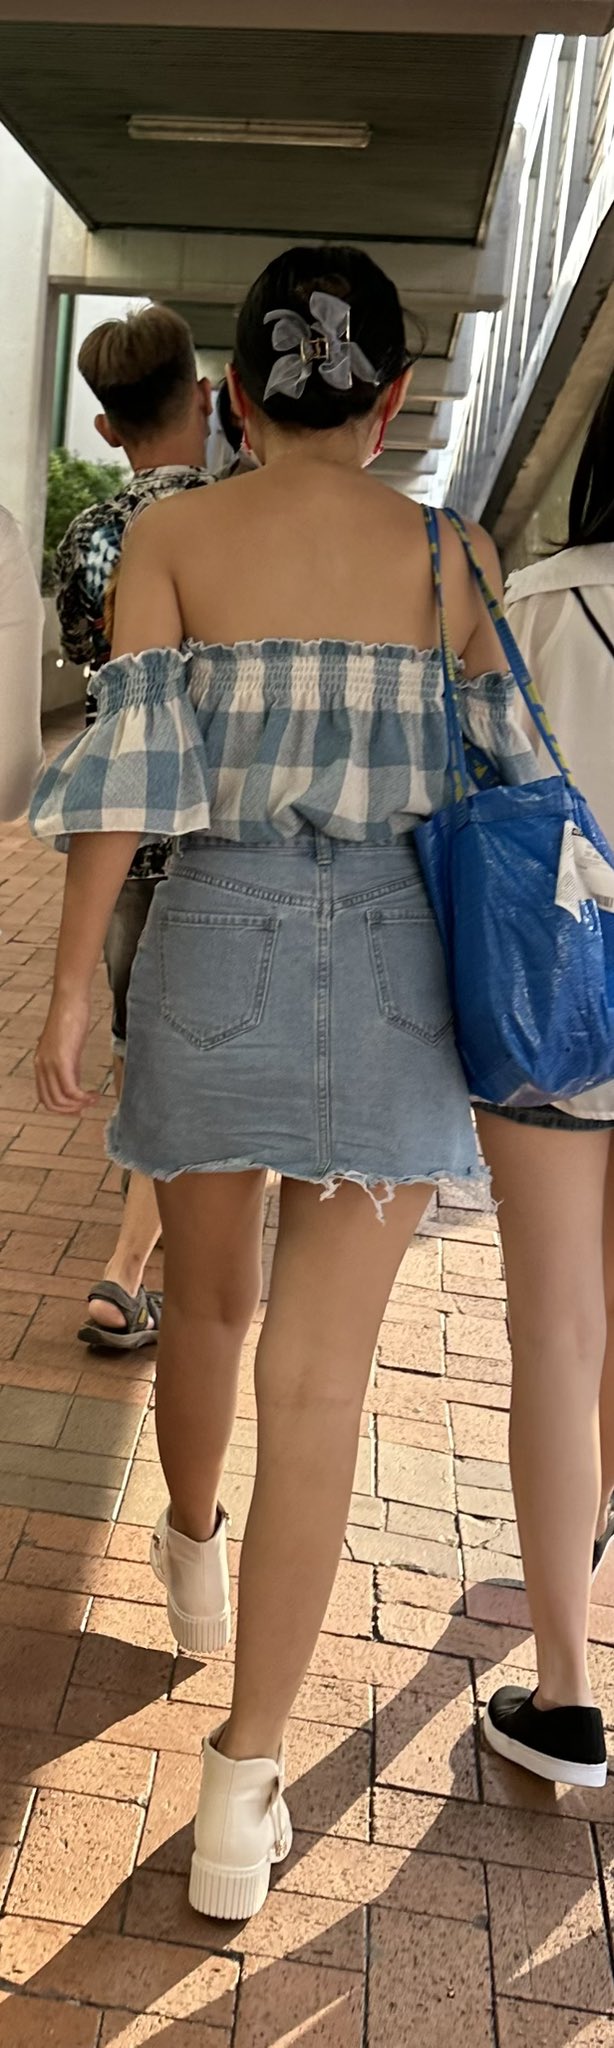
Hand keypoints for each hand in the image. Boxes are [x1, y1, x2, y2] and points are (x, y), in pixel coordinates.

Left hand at [35, 990, 96, 1112]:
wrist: (70, 999)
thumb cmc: (71, 1016)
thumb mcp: (69, 1047)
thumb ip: (70, 1065)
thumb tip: (75, 1082)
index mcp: (41, 1063)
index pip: (45, 1097)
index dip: (62, 1108)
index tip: (79, 1106)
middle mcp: (42, 1066)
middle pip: (51, 1103)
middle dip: (70, 1110)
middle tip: (87, 1106)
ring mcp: (50, 1064)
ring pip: (60, 1100)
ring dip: (78, 1105)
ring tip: (93, 1100)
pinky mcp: (62, 1060)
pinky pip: (70, 1089)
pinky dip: (83, 1097)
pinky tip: (94, 1094)